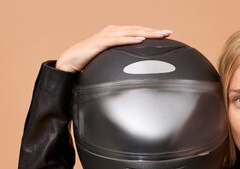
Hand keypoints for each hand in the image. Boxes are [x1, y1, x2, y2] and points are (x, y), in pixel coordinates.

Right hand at [55, 25, 172, 72]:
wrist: (71, 61)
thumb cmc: (90, 61)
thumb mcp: (111, 60)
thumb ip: (122, 60)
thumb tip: (136, 69)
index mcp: (116, 34)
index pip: (138, 31)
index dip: (152, 32)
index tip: (167, 34)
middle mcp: (113, 31)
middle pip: (137, 29)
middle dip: (154, 30)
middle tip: (169, 32)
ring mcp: (106, 35)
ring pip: (130, 32)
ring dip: (146, 33)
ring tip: (159, 35)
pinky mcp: (100, 42)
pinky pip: (118, 40)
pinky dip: (130, 39)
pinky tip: (140, 40)